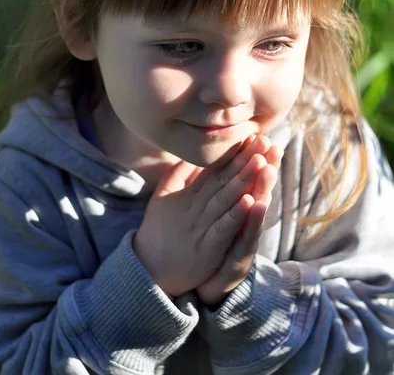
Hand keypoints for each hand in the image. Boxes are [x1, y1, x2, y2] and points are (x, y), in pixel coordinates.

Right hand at [133, 136, 271, 296]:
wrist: (146, 270)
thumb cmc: (156, 232)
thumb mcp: (161, 197)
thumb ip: (176, 175)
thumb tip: (190, 155)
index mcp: (189, 196)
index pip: (215, 170)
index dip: (233, 153)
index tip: (250, 136)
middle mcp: (196, 208)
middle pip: (223, 180)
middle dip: (244, 160)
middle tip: (262, 140)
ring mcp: (201, 228)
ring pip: (225, 200)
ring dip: (244, 180)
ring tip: (261, 162)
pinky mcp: (206, 249)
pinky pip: (223, 229)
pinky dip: (236, 215)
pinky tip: (250, 201)